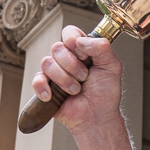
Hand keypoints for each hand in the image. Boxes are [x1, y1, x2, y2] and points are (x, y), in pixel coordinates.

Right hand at [34, 27, 134, 149]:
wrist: (97, 116)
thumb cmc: (105, 93)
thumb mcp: (112, 67)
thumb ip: (103, 48)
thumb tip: (81, 40)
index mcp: (81, 49)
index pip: (69, 32)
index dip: (74, 41)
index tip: (84, 55)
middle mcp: (65, 58)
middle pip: (57, 47)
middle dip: (73, 66)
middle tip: (84, 78)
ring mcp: (54, 72)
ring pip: (47, 63)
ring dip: (64, 79)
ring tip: (76, 90)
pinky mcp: (45, 86)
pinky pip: (37, 80)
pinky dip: (44, 88)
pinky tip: (52, 96)